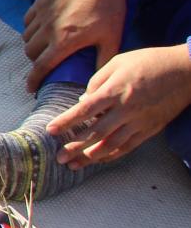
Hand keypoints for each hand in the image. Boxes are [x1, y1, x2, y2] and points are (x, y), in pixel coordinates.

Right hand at [21, 0, 138, 91]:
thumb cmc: (108, 7)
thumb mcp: (112, 37)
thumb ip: (103, 60)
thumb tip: (98, 78)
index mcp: (64, 42)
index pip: (41, 67)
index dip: (34, 80)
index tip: (31, 88)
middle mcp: (48, 29)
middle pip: (30, 52)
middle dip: (35, 61)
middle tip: (44, 62)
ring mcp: (42, 14)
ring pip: (27, 36)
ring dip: (32, 44)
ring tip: (43, 45)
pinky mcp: (40, 1)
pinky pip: (27, 20)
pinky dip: (31, 27)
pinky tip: (41, 27)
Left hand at [47, 44, 190, 167]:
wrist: (185, 70)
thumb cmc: (148, 62)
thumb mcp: (118, 62)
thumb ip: (96, 81)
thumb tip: (82, 101)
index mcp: (115, 90)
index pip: (85, 110)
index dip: (66, 122)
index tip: (50, 131)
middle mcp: (126, 109)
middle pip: (96, 133)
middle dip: (75, 147)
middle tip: (58, 157)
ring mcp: (139, 121)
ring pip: (111, 144)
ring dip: (90, 157)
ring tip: (74, 165)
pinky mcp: (150, 129)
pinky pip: (128, 146)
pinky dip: (111, 155)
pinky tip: (97, 159)